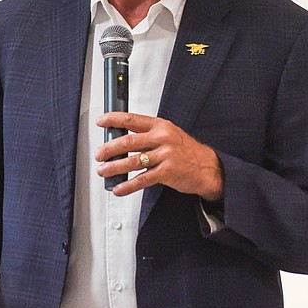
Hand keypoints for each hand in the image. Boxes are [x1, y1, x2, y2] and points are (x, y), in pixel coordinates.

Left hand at [95, 112, 223, 200]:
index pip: (132, 119)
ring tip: (103, 171)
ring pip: (132, 161)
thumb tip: (121, 140)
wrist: (208, 167)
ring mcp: (165, 155)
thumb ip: (148, 136)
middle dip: (109, 149)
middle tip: (100, 154)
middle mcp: (162, 138)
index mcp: (160, 126)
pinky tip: (119, 188)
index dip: (113, 119)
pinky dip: (128, 185)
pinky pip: (142, 179)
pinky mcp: (167, 172)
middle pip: (128, 141)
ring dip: (114, 167)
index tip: (101, 122)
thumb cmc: (186, 151)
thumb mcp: (169, 135)